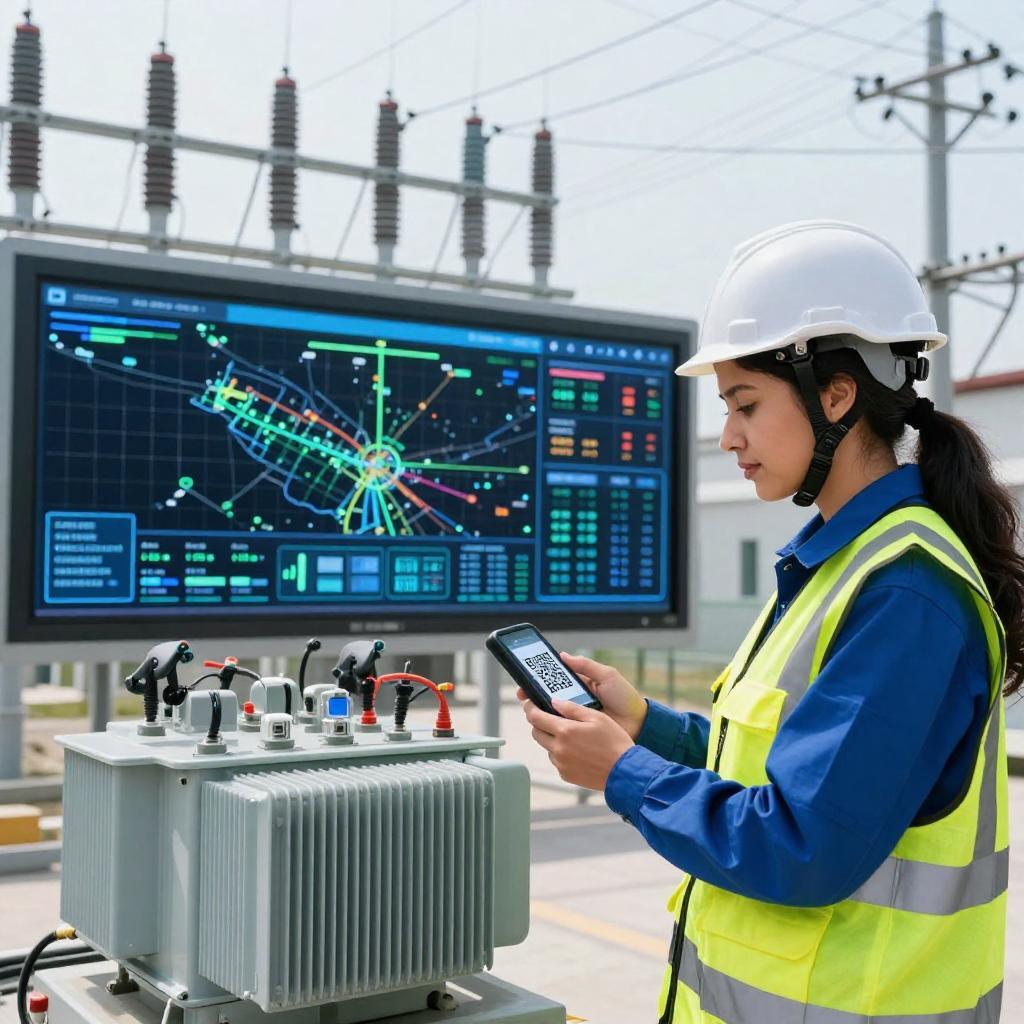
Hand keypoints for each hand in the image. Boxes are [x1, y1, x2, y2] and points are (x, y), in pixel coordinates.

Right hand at [514, 652, 647, 740]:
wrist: (639, 724)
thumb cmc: (625, 698)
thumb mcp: (607, 675)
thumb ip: (586, 666)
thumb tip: (563, 656)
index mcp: (579, 686)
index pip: (554, 682)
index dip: (538, 681)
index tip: (525, 680)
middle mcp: (574, 702)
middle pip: (547, 699)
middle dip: (534, 697)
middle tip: (525, 697)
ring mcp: (575, 719)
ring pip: (551, 716)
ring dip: (540, 714)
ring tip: (533, 711)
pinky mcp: (579, 734)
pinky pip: (561, 731)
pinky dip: (552, 729)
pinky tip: (546, 727)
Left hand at [521, 696, 633, 790]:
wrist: (624, 772)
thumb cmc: (614, 742)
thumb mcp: (596, 717)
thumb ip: (572, 708)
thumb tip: (554, 702)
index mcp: (565, 731)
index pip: (535, 717)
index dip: (529, 708)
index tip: (529, 703)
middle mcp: (559, 748)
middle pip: (536, 733)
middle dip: (538, 723)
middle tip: (548, 716)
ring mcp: (561, 764)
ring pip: (547, 746)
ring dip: (551, 738)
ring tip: (570, 734)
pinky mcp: (565, 775)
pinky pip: (556, 760)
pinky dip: (560, 752)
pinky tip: (577, 750)